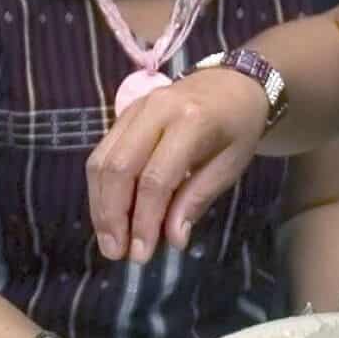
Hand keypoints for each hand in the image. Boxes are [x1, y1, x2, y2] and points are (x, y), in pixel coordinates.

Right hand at [86, 67, 268, 265]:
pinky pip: (102, 153)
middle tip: (116, 252)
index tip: (142, 253)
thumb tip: (172, 238)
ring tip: (109, 241)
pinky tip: (109, 214)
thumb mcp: (231, 165)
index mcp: (190, 121)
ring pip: (101, 160)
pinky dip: (101, 188)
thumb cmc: (238, 128)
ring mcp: (134, 109)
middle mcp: (155, 110)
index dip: (144, 219)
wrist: (233, 84)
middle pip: (119, 168)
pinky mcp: (123, 114)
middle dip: (112, 215)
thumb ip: (198, 198)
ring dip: (100, 205)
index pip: (156, 178)